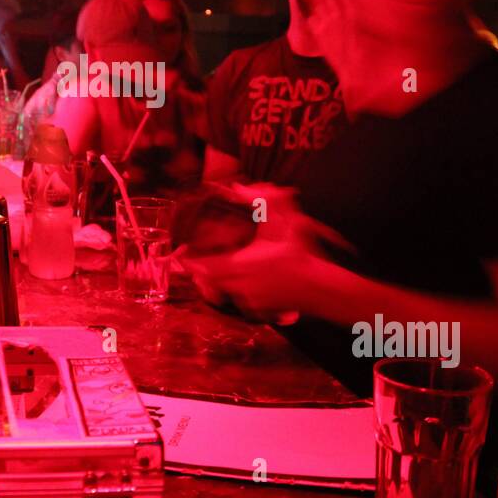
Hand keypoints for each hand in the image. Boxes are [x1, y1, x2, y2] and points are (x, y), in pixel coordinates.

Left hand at [181, 184, 347, 323]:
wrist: (318, 288)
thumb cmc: (298, 255)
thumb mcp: (283, 223)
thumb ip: (262, 202)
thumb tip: (240, 186)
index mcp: (239, 265)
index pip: (202, 266)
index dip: (187, 261)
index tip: (179, 254)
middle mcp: (238, 285)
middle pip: (206, 282)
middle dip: (198, 272)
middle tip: (192, 262)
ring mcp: (246, 300)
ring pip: (220, 293)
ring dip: (213, 284)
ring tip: (211, 273)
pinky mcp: (256, 311)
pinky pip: (236, 303)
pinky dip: (232, 294)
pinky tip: (239, 284)